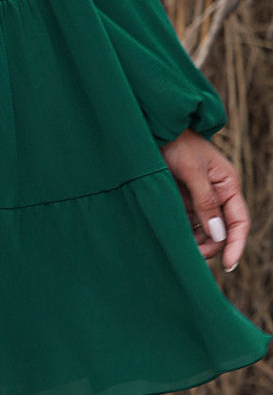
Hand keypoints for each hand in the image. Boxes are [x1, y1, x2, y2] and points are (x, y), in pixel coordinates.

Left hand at [160, 128, 248, 272]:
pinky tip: (174, 240)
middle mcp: (217, 194)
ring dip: (197, 243)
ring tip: (181, 251)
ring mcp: (199, 198)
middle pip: (222, 231)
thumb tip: (218, 233)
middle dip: (212, 247)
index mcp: (228, 185)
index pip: (239, 222)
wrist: (154, 129)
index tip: (229, 265)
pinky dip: (185, 234)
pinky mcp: (183, 200)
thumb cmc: (177, 143)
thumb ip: (205, 201)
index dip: (236, 245)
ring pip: (204, 231)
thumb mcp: (192, 170)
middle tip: (193, 258)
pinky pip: (188, 224)